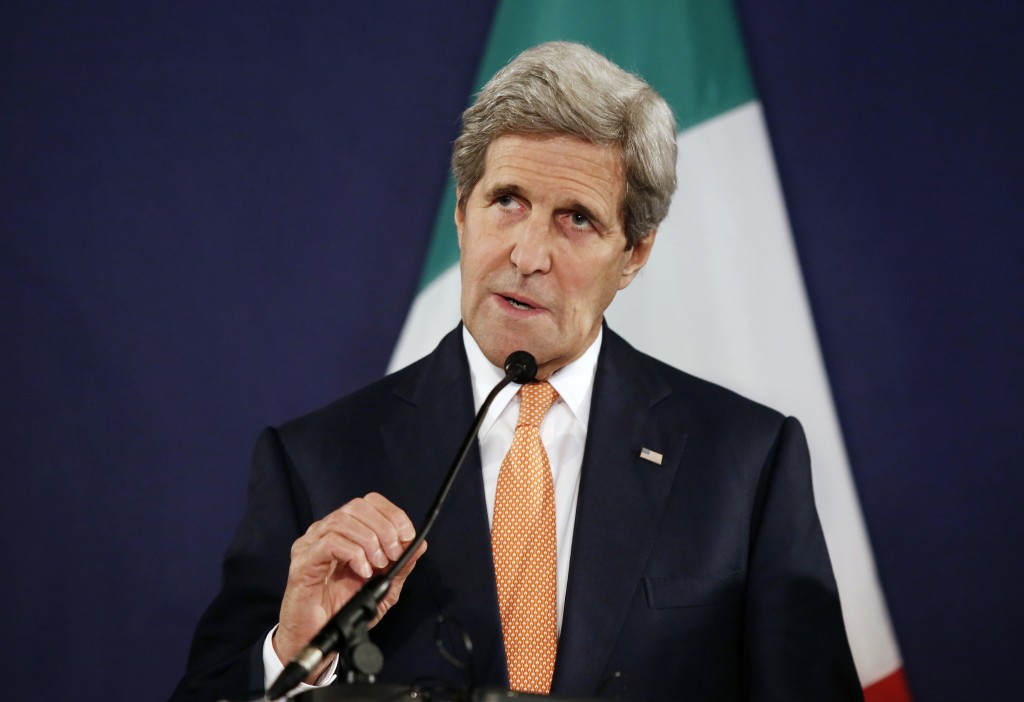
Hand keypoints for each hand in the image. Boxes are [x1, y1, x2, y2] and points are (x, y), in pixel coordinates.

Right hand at [272, 492, 426, 680]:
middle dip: (384, 527)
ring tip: (378, 565)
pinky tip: (362, 572)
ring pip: (343, 520)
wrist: (318, 640)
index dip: (392, 514)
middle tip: (393, 554)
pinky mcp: (303, 562)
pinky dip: (353, 554)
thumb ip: (400, 566)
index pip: (369, 503)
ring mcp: (311, 545)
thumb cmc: (344, 612)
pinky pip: (329, 543)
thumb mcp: (382, 589)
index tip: (407, 536)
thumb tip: (420, 544)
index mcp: (345, 532)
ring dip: (369, 540)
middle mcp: (325, 532)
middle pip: (357, 506)